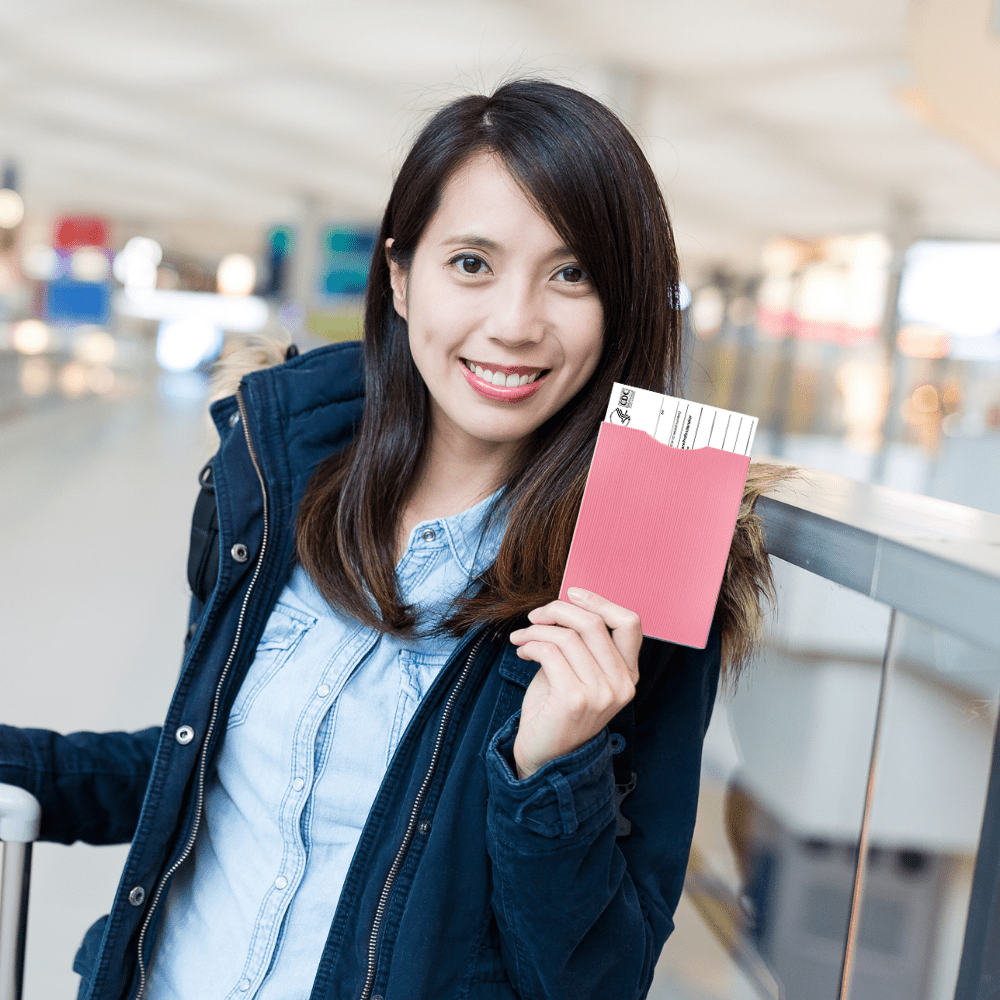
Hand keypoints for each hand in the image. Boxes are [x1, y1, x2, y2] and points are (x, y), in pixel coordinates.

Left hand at [508, 588, 641, 779]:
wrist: (543, 756)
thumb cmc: (556, 709)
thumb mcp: (577, 670)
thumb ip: (580, 641)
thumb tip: (563, 603)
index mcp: (628, 674)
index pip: (629, 623)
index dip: (600, 601)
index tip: (571, 593)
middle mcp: (622, 685)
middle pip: (593, 623)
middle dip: (557, 610)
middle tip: (535, 616)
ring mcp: (601, 694)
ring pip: (567, 636)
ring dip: (536, 630)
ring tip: (522, 638)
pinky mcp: (575, 700)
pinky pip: (550, 652)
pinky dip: (530, 644)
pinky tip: (521, 651)